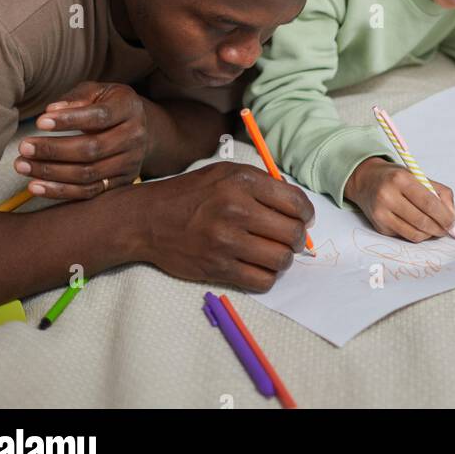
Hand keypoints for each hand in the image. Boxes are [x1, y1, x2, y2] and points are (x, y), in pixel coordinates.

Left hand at [14, 81, 149, 199]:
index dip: (69, 120)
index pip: (99, 117)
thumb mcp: (97, 91)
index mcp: (129, 108)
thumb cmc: (109, 104)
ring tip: (23, 166)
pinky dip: (60, 192)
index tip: (40, 122)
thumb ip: (76, 98)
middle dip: (53, 150)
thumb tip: (51, 110)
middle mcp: (134, 137)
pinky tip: (36, 186)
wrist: (139, 128)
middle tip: (24, 147)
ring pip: (88, 174)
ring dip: (51, 173)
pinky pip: (89, 193)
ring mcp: (130, 163)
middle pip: (92, 149)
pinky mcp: (121, 183)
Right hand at [141, 162, 313, 291]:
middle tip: (291, 238)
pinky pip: (261, 281)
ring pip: (281, 260)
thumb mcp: (226, 172)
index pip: (295, 202)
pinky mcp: (218, 268)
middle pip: (292, 233)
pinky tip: (259, 266)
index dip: (306, 213)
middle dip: (298, 238)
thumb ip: (261, 183)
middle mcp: (237, 210)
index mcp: (242, 182)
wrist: (149, 219)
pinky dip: (267, 276)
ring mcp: (227, 241)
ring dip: (284, 259)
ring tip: (275, 253)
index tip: (303, 218)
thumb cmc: (191, 193)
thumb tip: (296, 205)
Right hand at [344, 156, 454, 240]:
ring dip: (429, 234)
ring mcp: (381, 213)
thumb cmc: (395, 178)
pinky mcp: (379, 227)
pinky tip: (418, 227)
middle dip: (440, 228)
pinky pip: (405, 236)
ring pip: (414, 234)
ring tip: (434, 228)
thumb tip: (452, 217)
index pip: (428, 202)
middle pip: (422, 220)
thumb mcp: (417, 175)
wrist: (365, 180)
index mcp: (401, 179)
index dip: (444, 215)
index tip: (452, 221)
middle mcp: (388, 196)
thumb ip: (439, 193)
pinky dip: (417, 234)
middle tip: (447, 229)